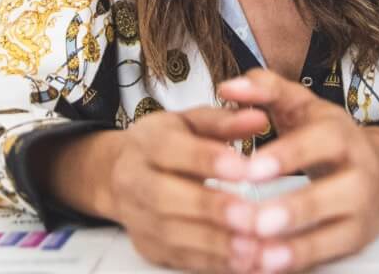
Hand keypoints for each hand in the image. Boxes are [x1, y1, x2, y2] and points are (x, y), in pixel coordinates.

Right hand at [104, 104, 272, 272]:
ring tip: (254, 246)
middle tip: (251, 216)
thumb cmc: (166, 144)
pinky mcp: (147, 247)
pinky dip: (214, 264)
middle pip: (166, 197)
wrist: (119, 175)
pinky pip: (179, 259)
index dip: (208, 160)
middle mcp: (134, 180)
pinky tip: (245, 262)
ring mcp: (136, 217)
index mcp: (146, 142)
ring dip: (215, 244)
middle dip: (211, 209)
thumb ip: (224, 121)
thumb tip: (259, 118)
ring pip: (171, 234)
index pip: (172, 150)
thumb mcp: (192, 121)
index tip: (244, 169)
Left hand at [216, 67, 378, 272]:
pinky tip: (265, 267)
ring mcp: (360, 212)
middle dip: (292, 210)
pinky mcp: (354, 241)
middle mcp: (357, 174)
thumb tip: (230, 86)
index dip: (286, 157)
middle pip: (331, 195)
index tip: (252, 170)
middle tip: (255, 220)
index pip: (318, 143)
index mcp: (340, 135)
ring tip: (257, 254)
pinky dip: (296, 264)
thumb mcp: (300, 104)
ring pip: (331, 234)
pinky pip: (326, 257)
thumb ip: (264, 89)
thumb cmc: (329, 136)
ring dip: (293, 248)